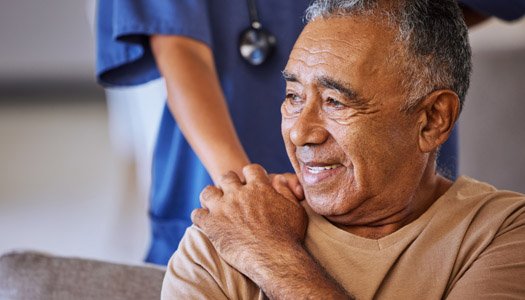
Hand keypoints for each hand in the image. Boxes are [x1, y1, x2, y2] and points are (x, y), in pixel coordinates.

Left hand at [191, 164, 307, 275]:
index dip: (251, 175)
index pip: (251, 169)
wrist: (274, 259)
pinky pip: (197, 214)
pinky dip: (201, 217)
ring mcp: (223, 208)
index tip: (251, 183)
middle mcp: (239, 194)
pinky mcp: (211, 224)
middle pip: (227, 177)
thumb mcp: (295, 209)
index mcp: (259, 187)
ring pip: (208, 192)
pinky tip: (206, 223)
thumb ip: (286, 191)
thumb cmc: (289, 237)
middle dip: (229, 184)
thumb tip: (278, 179)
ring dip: (211, 197)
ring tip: (215, 206)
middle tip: (232, 195)